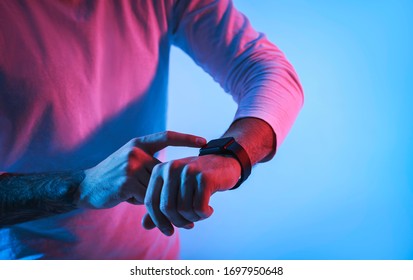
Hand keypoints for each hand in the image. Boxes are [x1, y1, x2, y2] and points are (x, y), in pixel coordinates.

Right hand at [76, 131, 205, 208]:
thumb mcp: (131, 162)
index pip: (166, 136)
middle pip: (162, 171)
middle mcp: (136, 151)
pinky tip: (123, 196)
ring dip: (147, 194)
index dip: (186, 138)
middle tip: (149, 191)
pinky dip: (138, 201)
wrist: (85, 187)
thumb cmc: (112, 176)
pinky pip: (147, 196)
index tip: (204, 142)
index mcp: (138, 143)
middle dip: (162, 186)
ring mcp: (131, 165)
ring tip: (128, 192)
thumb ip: (150, 163)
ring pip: (156, 186)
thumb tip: (176, 171)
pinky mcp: (128, 182)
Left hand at [142, 154, 240, 235]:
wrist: (224, 163)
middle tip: (189, 224)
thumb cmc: (196, 179)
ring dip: (194, 218)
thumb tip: (145, 226)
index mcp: (159, 170)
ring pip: (184, 210)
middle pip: (167, 208)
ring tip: (201, 213)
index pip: (150, 202)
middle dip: (178, 222)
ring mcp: (188, 172)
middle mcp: (171, 168)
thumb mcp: (176, 190)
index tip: (169, 232)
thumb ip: (160, 207)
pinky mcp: (204, 178)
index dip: (158, 221)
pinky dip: (204, 214)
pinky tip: (209, 210)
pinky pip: (199, 208)